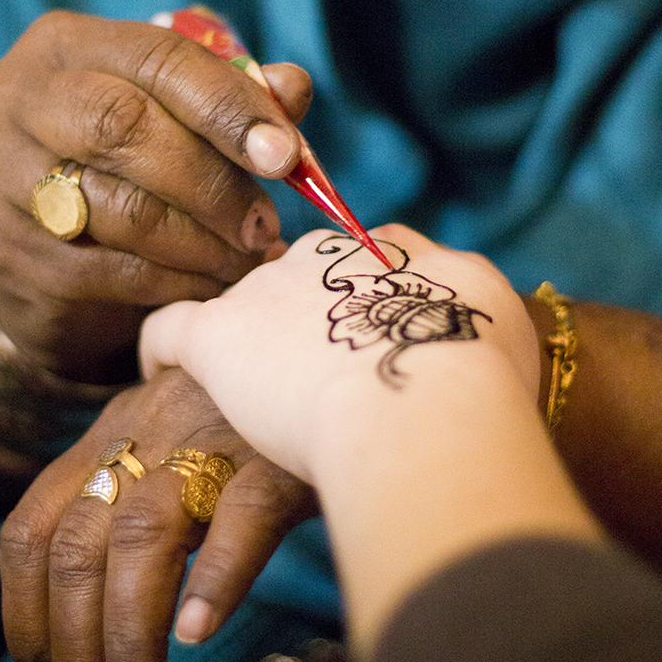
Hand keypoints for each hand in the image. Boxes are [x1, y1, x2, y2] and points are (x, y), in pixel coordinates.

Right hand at [0, 10, 311, 381]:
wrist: (41, 262)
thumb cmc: (117, 173)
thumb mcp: (162, 121)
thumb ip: (223, 100)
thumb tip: (292, 88)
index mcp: (65, 48)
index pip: (157, 59)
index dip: (229, 107)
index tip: (285, 156)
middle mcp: (18, 104)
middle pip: (126, 127)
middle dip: (213, 182)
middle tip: (263, 224)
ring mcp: (5, 183)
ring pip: (124, 210)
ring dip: (204, 243)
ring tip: (245, 259)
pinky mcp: (20, 259)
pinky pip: (118, 273)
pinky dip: (180, 283)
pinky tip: (212, 286)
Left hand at [0, 367, 315, 661]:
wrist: (331, 354)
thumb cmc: (253, 421)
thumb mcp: (176, 447)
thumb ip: (136, 507)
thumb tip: (107, 618)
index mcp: (109, 435)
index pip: (29, 532)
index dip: (23, 619)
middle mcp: (145, 434)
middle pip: (76, 550)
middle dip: (72, 655)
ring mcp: (210, 439)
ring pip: (142, 539)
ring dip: (128, 641)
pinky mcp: (277, 454)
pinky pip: (239, 516)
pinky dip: (214, 577)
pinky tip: (200, 634)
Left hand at [140, 224, 539, 482]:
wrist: (425, 405)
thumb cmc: (478, 380)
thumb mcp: (499, 328)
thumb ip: (470, 311)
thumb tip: (462, 318)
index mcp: (392, 256)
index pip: (366, 264)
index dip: (362, 306)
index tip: (362, 344)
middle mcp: (326, 258)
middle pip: (300, 281)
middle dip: (305, 324)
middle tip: (315, 382)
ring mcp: (268, 293)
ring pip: (243, 307)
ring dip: (249, 343)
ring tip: (249, 391)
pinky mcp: (219, 336)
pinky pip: (170, 331)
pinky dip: (162, 351)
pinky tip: (162, 378)